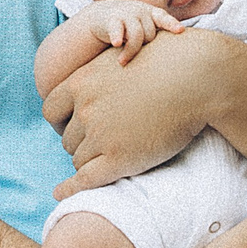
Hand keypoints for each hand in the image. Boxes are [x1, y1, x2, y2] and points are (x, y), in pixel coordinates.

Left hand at [43, 25, 223, 198]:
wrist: (195, 77)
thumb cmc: (168, 61)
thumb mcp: (123, 54)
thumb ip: (103, 69)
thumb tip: (99, 64)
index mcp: (81, 82)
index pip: (51, 110)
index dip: (61, 122)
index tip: (72, 128)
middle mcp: (85, 109)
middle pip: (68, 138)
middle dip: (82, 142)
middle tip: (106, 141)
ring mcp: (101, 135)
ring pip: (79, 159)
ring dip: (91, 159)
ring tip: (116, 152)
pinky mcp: (120, 158)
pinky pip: (85, 179)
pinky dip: (70, 188)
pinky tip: (59, 193)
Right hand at [84, 0, 183, 62]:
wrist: (100, 16)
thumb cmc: (128, 26)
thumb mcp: (142, 25)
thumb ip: (154, 33)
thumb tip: (172, 55)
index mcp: (151, 13)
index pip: (163, 18)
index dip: (172, 24)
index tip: (180, 30)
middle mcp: (140, 10)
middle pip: (150, 35)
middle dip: (143, 45)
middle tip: (132, 50)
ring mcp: (126, 14)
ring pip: (136, 36)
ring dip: (130, 52)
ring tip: (122, 62)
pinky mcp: (112, 20)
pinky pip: (118, 30)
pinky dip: (118, 37)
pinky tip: (117, 43)